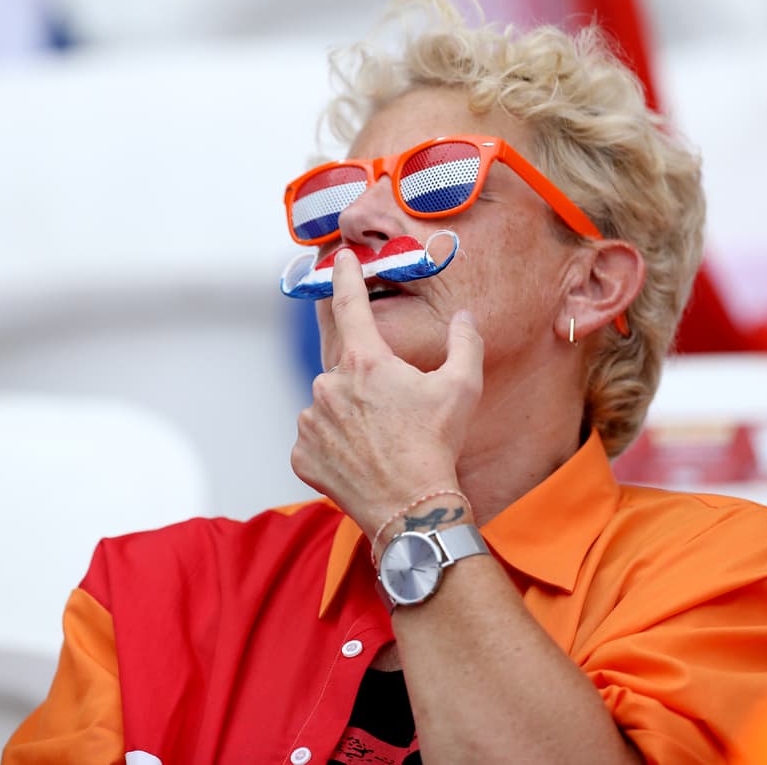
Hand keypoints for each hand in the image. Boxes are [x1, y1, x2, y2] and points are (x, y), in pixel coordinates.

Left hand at [290, 248, 484, 536]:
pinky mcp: (302, 455)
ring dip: (348, 415)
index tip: (340, 258)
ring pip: (328, 406)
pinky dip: (333, 446)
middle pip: (346, 370)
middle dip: (367, 385)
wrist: (410, 508)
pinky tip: (360, 461)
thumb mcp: (462, 388)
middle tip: (394, 415)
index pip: (351, 306)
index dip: (346, 277)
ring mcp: (311, 422)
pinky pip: (315, 440)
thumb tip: (463, 317)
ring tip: (380, 442)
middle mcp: (329, 385)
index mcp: (365, 362)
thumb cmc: (436, 446)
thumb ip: (464, 343)